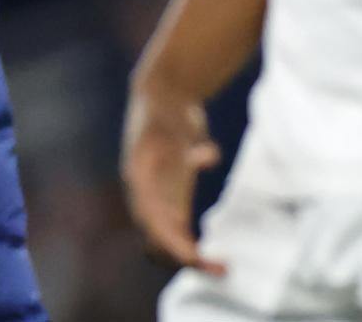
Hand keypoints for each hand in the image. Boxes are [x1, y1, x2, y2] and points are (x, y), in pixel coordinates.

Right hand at [121, 80, 223, 273]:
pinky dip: (192, 245)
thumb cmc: (166, 106)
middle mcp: (144, 193)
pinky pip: (178, 230)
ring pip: (166, 239)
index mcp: (139, 179)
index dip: (171, 243)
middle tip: (221, 268)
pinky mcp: (172, 195)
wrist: (162, 93)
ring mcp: (157, 196)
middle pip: (156, 239)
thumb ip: (187, 136)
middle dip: (184, 258)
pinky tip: (214, 255)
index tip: (195, 257)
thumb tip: (208, 156)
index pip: (151, 221)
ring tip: (222, 267)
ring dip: (189, 257)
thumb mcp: (173, 118)